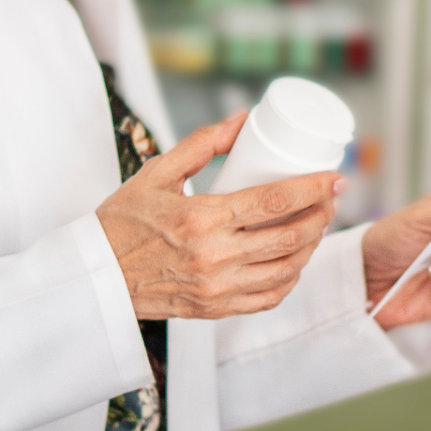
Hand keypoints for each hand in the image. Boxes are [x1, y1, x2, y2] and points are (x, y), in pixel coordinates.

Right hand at [97, 112, 339, 319]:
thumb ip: (202, 143)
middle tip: (331, 199)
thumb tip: (244, 121)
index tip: (334, 178)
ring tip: (317, 225)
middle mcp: (214, 256)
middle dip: (322, 214)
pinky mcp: (216, 309)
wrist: (96, 278)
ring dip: (311, 246)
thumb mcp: (156, 173)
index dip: (314, 188)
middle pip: (291, 236)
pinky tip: (294, 261)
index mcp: (201, 218)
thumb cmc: (121, 223)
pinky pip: (268, 298)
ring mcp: (218, 288)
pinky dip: (290, 279)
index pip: (275, 200)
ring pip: (286, 269)